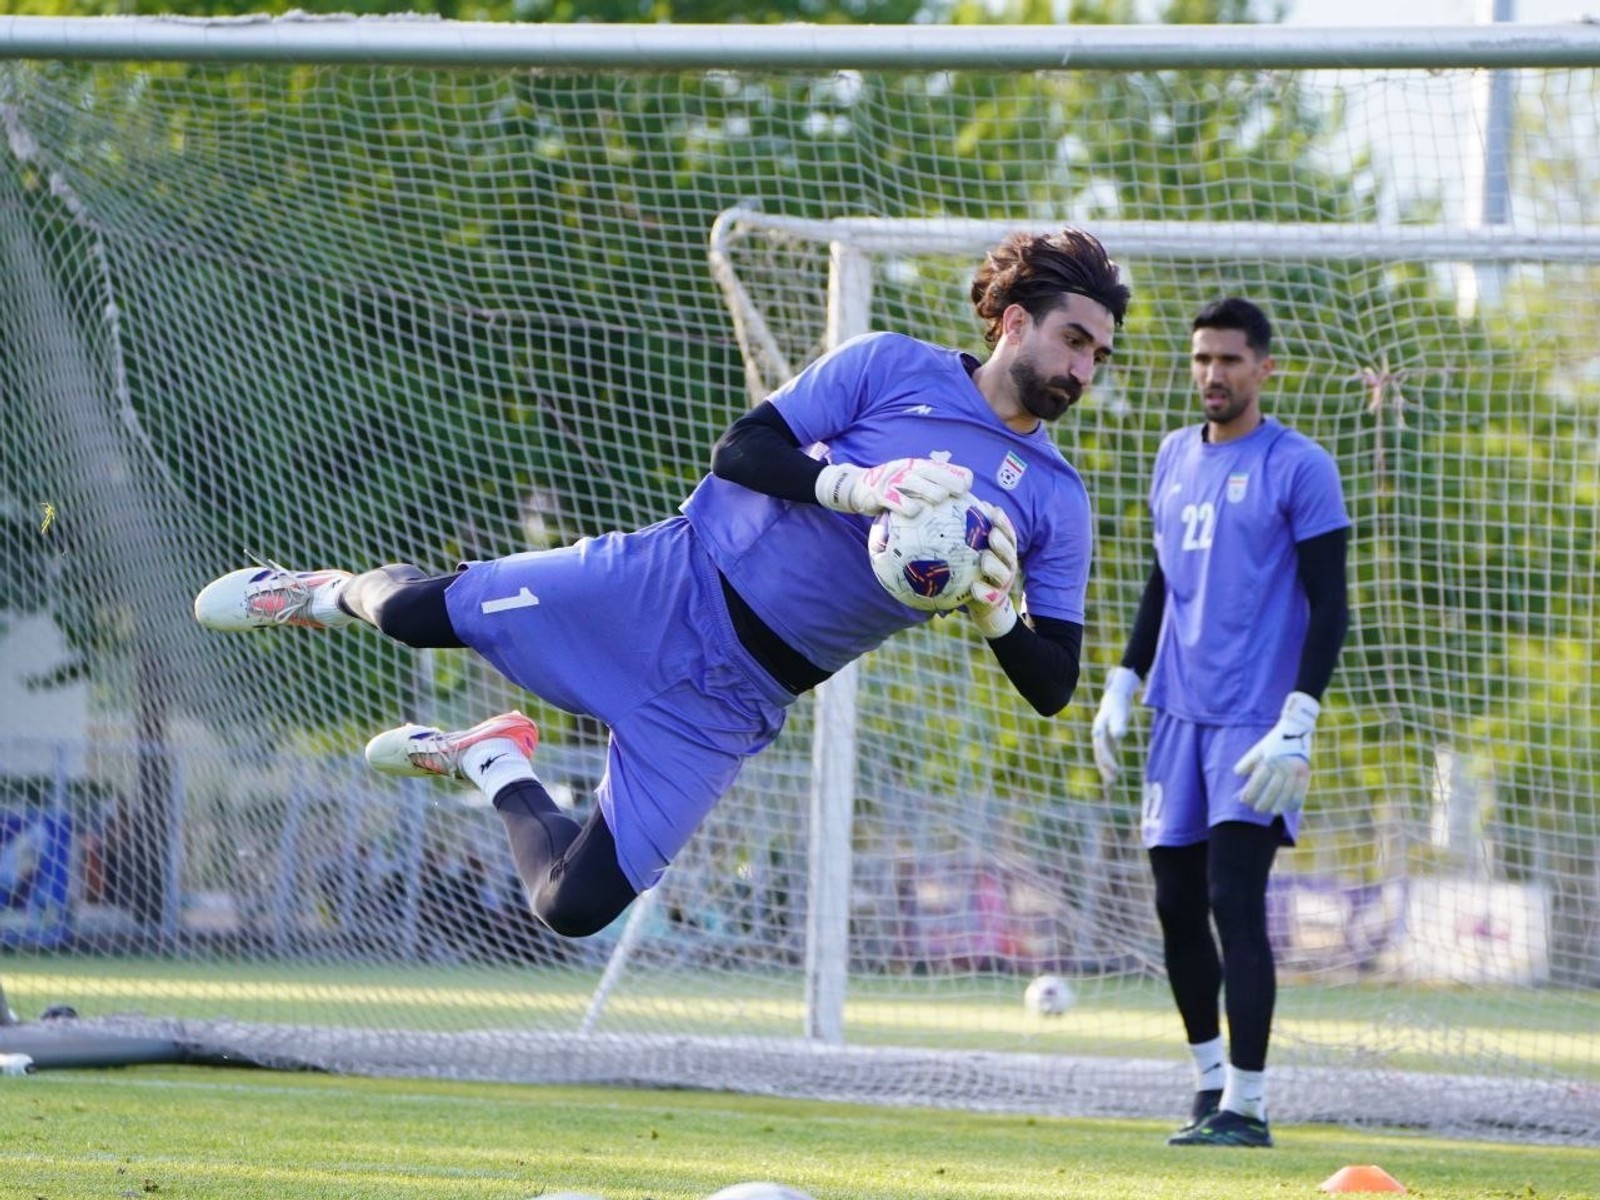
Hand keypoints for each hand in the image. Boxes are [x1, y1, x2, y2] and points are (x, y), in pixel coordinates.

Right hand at [815, 457, 972, 517]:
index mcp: (915, 466)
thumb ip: (927, 490)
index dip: (953, 472)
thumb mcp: (909, 486)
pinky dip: (902, 504)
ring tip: (941, 498)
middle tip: (961, 490)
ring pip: (911, 482)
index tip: (969, 482)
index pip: (938, 466)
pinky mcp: (877, 492)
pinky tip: (914, 512)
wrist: (857, 487)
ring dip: (927, 488)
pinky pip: (891, 498)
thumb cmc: (891, 491)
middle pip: (928, 471)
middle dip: (945, 479)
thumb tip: (955, 506)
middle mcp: (904, 469)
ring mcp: (891, 480)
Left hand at [968, 502, 1018, 637]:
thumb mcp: (971, 554)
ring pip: (1003, 574)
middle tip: (991, 534)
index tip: (993, 510)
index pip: (1007, 534)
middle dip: (1002, 542)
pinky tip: (974, 587)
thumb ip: (966, 536)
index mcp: (1003, 553)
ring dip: (995, 566)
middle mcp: (1007, 567)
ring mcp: (1002, 585)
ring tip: (985, 560)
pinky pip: (990, 597)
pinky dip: (983, 592)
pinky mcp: (994, 601)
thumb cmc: (973, 573)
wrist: (982, 606)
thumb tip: (947, 507)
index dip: (1003, 522)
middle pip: (1009, 553)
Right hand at [1091, 666, 1141, 783]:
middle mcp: (1098, 737)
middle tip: (1113, 782)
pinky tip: (1112, 777)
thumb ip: (1118, 725)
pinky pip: (1107, 757)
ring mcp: (1102, 740)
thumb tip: (1118, 736)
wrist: (1114, 699)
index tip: (1115, 769)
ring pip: (1101, 758)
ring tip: (1112, 784)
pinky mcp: (1108, 742)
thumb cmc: (1118, 706)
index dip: (1107, 759)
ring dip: (1106, 770)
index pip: (1102, 748)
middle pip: (1099, 755)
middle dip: (1105, 768)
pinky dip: (1108, 767)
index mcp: (1099, 730)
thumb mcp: (1119, 713)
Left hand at [1232, 691, 1320, 814]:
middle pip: (1273, 788)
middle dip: (1264, 801)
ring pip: (1287, 791)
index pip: (1258, 780)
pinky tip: (1290, 808)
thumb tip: (1237, 774)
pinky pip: (1301, 788)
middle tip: (1257, 809)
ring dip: (1280, 803)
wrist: (1296, 728)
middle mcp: (1283, 765)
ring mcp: (1295, 769)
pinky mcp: (1306, 771)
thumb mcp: (1259, 748)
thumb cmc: (1274, 741)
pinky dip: (1296, 799)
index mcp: (1269, 759)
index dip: (1251, 791)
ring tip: (1272, 812)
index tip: (1244, 800)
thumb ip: (1248, 761)